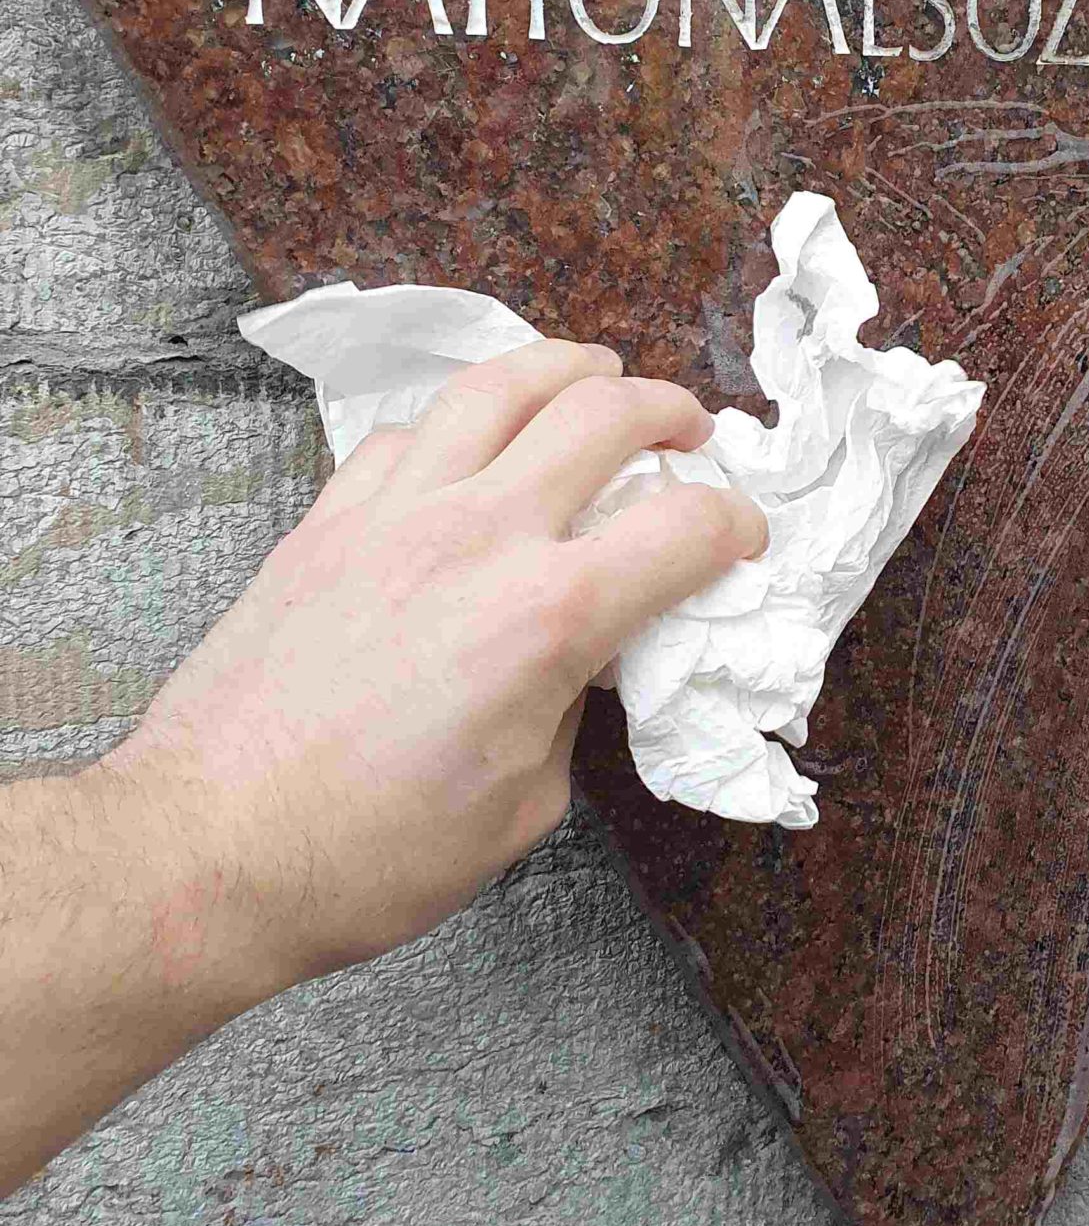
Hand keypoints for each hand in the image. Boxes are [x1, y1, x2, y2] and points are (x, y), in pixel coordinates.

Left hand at [106, 340, 765, 1004]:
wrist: (210, 847)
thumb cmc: (365, 855)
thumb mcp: (523, 806)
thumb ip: (572, 709)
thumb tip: (583, 662)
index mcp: (546, 618)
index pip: (682, 527)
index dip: (734, 524)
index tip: (741, 539)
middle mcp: (477, 538)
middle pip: (602, 413)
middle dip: (667, 411)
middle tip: (688, 434)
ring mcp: (394, 515)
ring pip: (499, 384)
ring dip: (567, 370)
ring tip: (595, 378)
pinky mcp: (328, 522)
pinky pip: (409, 431)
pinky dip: (462, 422)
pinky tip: (473, 445)